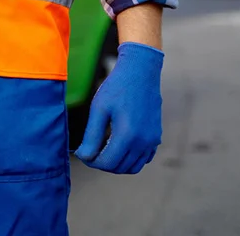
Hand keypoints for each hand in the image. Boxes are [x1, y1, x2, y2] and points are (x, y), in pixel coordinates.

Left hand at [75, 42, 163, 173]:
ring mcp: (152, 141)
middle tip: (90, 151)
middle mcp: (144, 142)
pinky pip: (143, 159)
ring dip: (116, 163)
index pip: (108, 163)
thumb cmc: (117, 88)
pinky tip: (118, 145)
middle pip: (120, 168)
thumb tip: (84, 156)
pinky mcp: (156, 137)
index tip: (82, 153)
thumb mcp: (99, 109)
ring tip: (102, 149)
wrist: (141, 73)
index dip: (92, 162)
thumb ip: (91, 136)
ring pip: (133, 167)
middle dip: (102, 163)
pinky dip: (130, 159)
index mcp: (128, 135)